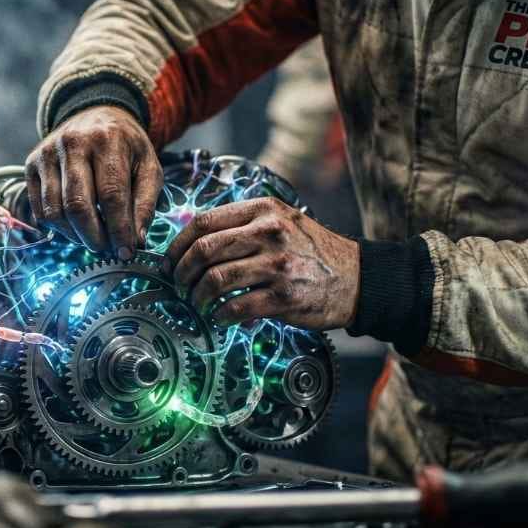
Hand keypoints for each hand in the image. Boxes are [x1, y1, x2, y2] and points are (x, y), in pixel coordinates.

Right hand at [25, 106, 162, 258]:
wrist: (96, 114)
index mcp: (107, 140)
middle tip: (107, 249)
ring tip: (93, 237)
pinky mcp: (31, 164)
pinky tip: (76, 226)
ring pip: (55, 211)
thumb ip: (145, 203)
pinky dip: (59, 227)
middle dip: (94, 237)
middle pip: (78, 205)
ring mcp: (47, 153)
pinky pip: (40, 210)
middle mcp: (73, 143)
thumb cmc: (126, 147)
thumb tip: (136, 240)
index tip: (126, 252)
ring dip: (75, 236)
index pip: (111, 195)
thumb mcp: (148, 167)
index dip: (119, 229)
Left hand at [165, 197, 359, 329]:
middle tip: (179, 285)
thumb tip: (195, 242)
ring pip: (216, 279)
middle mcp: (269, 233)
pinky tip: (220, 317)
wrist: (357, 278)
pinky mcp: (284, 296)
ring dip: (198, 296)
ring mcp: (277, 265)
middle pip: (204, 250)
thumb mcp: (282, 220)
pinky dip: (220, 315)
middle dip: (182, 271)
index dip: (177, 244)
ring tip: (198, 303)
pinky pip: (236, 307)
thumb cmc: (311, 251)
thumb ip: (243, 224)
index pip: (203, 221)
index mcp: (262, 210)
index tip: (170, 261)